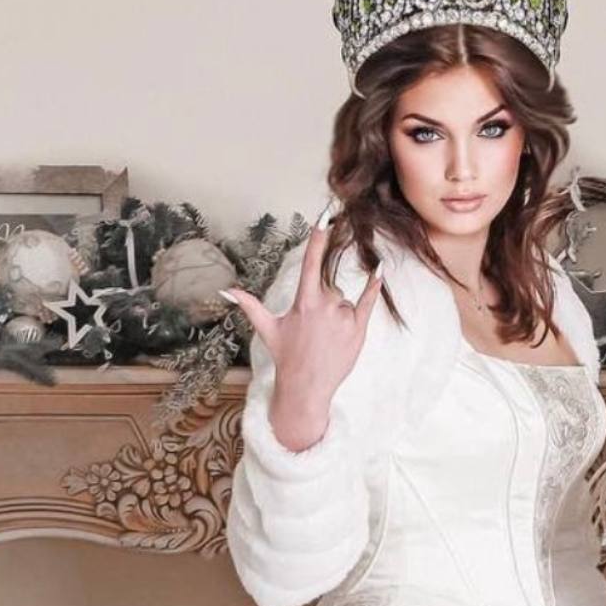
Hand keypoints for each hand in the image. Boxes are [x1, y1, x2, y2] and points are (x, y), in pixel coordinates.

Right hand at [221, 225, 381, 451]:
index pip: (311, 263)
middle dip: (322, 301)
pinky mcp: (358, 329)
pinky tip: (378, 271)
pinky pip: (368, 302)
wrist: (306, 387)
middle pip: (329, 287)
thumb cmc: (286, 357)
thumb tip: (226, 290)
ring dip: (337, 312)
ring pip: (343, 300)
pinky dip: (373, 287)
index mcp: (303, 302)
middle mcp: (325, 305)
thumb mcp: (267, 329)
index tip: (325, 218)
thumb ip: (249, 305)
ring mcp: (343, 317)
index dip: (317, 239)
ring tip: (327, 337)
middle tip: (315, 328)